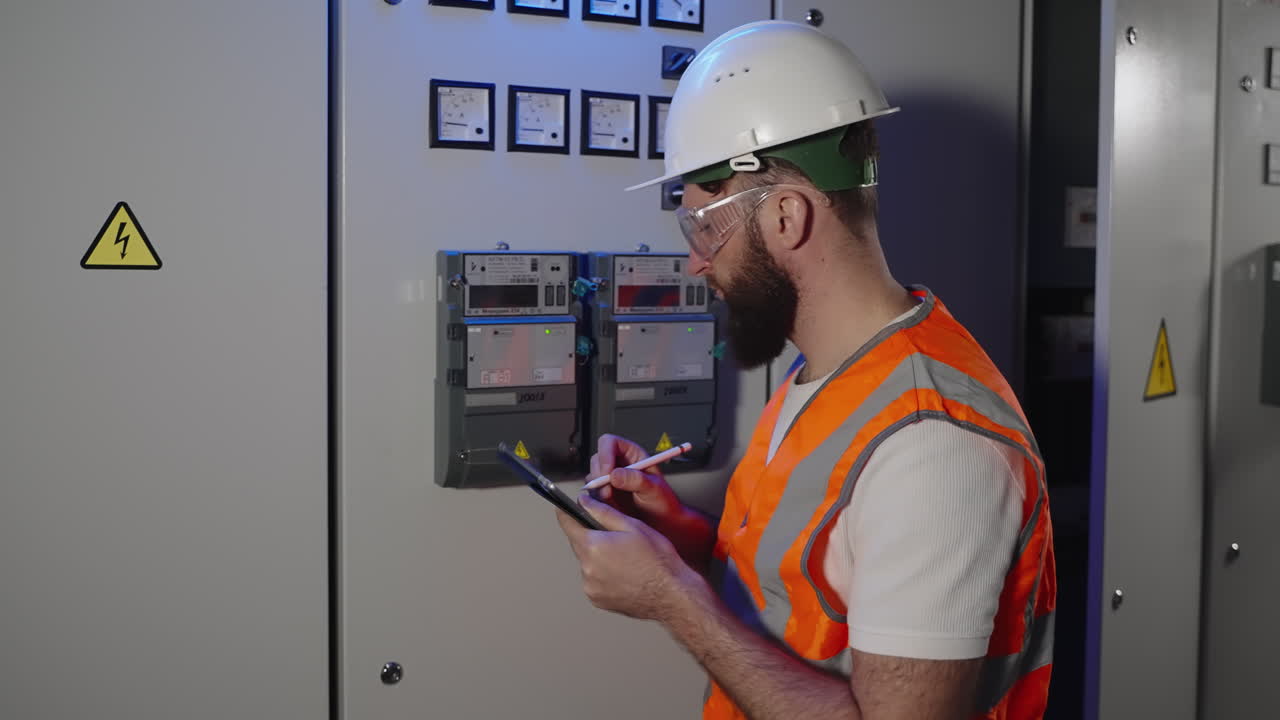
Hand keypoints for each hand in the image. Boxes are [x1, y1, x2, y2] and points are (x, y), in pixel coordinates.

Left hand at [556, 493, 701, 620]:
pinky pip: (593, 579)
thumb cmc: (658, 560)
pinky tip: (622, 572)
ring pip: (586, 562)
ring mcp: (591, 586)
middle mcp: (587, 568)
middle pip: (578, 542)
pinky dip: (602, 573)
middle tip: (615, 536)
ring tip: (624, 558)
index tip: (566, 507)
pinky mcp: (597, 598)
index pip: (567, 522)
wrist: (671, 594)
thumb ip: (603, 511)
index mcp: (593, 546)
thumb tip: (584, 501)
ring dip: (597, 556)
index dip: (566, 511)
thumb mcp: (632, 526)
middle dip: (590, 535)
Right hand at [588, 434, 683, 527]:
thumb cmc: (663, 503)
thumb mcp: (655, 489)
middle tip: (609, 491)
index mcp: (632, 454)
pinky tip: (613, 507)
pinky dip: (598, 502)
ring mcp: (610, 480)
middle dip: (600, 476)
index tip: (608, 472)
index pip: (610, 442)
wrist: (662, 524)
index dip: (605, 454)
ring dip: (599, 491)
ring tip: (615, 501)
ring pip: (592, 478)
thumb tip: (615, 474)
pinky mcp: (605, 495)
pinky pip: (592, 495)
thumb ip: (636, 480)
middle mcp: (619, 464)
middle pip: (597, 460)